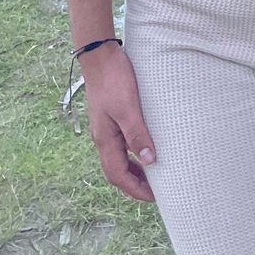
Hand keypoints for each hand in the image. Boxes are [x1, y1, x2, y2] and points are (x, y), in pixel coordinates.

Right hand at [80, 42, 156, 202]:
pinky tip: (142, 149)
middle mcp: (102, 137)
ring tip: (151, 176)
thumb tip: (149, 161)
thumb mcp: (128, 108)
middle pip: (115, 171)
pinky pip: (119, 145)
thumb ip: (137, 134)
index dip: (135, 189)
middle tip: (155, 192)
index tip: (154, 198)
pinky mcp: (109, 117)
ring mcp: (104, 128)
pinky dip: (130, 154)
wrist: (100, 56)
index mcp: (105, 139)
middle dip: (133, 185)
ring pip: (117, 158)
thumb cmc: (115, 80)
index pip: (118, 175)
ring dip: (132, 170)